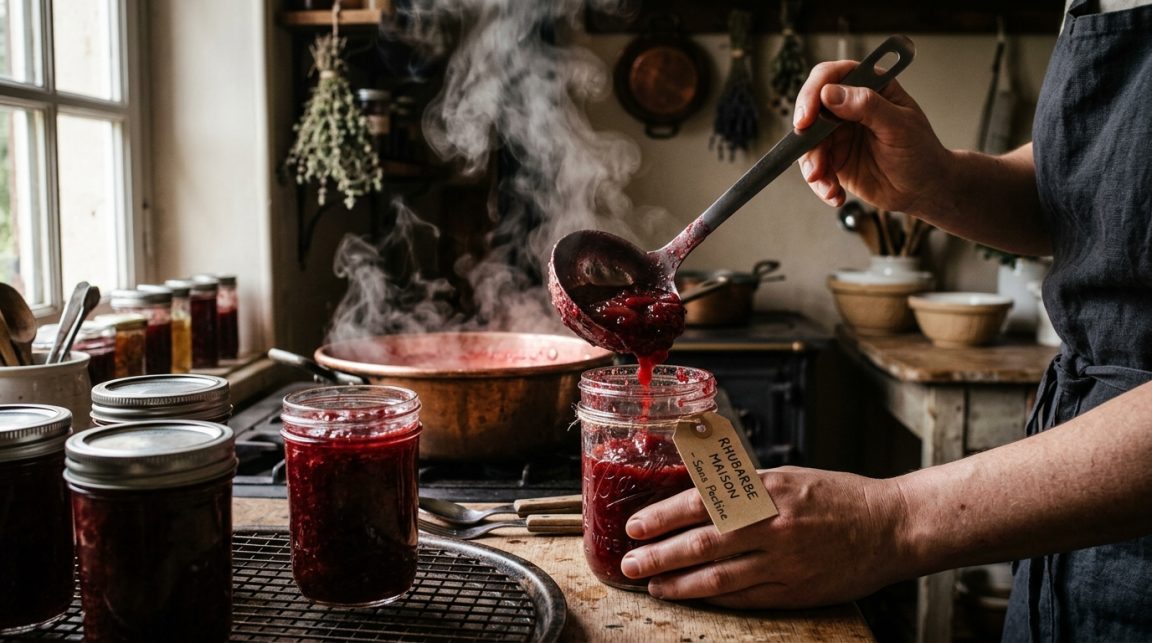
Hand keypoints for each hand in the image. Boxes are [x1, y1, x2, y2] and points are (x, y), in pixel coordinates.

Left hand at [620, 467, 910, 608]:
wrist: (892, 527)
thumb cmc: (838, 497)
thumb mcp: (788, 477)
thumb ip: (744, 487)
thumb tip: (697, 491)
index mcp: (768, 491)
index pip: (702, 503)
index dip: (663, 517)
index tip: (636, 526)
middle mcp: (772, 526)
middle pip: (702, 544)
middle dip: (659, 555)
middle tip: (629, 564)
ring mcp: (784, 562)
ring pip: (718, 578)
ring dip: (678, 584)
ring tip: (652, 585)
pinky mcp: (795, 590)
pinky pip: (744, 597)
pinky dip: (712, 598)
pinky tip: (691, 597)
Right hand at [794, 59, 949, 213]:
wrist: (924, 190)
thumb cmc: (921, 153)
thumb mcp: (900, 126)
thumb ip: (868, 106)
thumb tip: (830, 93)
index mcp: (869, 87)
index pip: (831, 76)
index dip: (813, 92)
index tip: (808, 117)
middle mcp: (848, 107)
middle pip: (811, 110)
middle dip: (806, 137)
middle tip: (812, 162)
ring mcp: (838, 134)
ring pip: (808, 142)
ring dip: (813, 166)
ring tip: (828, 186)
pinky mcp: (834, 159)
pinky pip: (814, 168)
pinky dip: (820, 184)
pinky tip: (834, 194)